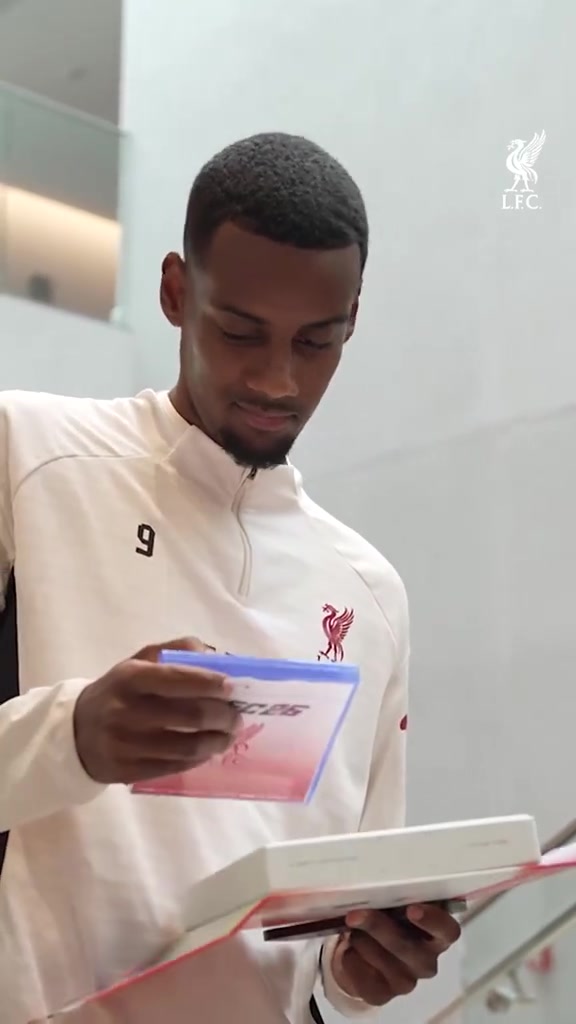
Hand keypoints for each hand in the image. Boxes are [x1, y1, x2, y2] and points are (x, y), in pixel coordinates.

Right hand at [73, 637, 240, 783]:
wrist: (77, 731)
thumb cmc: (120, 691)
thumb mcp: (140, 662)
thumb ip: (177, 652)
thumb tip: (217, 659)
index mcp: (130, 678)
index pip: (177, 680)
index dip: (210, 683)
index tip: (232, 688)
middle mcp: (126, 711)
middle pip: (190, 716)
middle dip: (223, 716)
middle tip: (236, 715)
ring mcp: (126, 745)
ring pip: (187, 746)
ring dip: (217, 740)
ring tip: (228, 734)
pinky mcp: (128, 771)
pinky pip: (175, 766)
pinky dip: (199, 758)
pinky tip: (208, 749)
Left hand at [330, 904, 460, 1006]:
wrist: (370, 953)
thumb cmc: (390, 919)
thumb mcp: (398, 906)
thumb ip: (397, 898)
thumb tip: (377, 888)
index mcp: (438, 936)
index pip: (447, 931)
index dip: (432, 920)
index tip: (412, 908)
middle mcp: (427, 962)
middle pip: (404, 945)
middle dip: (377, 927)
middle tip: (354, 915)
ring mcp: (406, 982)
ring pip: (378, 957)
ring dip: (359, 938)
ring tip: (352, 927)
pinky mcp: (382, 995)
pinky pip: (360, 974)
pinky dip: (349, 956)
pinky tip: (349, 948)